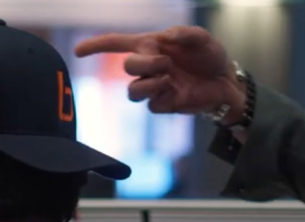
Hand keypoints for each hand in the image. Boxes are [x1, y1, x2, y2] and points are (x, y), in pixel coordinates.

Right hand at [75, 26, 245, 119]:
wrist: (225, 82)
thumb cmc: (211, 56)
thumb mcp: (202, 38)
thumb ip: (184, 33)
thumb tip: (166, 37)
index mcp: (151, 45)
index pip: (117, 44)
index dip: (97, 46)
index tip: (79, 51)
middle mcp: (149, 66)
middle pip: (127, 67)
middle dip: (144, 64)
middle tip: (167, 63)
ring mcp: (154, 86)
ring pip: (133, 91)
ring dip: (149, 84)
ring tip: (169, 79)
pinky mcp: (163, 104)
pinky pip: (151, 105)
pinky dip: (162, 97)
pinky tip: (176, 91)